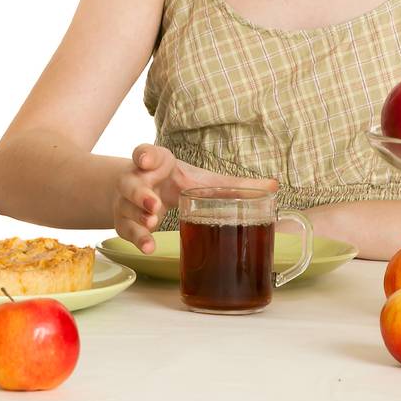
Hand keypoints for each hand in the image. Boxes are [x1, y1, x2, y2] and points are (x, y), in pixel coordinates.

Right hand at [112, 144, 279, 253]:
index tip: (147, 161)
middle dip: (141, 194)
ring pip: (125, 208)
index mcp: (156, 163)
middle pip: (131, 182)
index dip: (145, 156)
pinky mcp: (125, 221)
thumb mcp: (202, 181)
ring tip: (152, 225)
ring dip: (137, 218)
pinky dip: (136, 239)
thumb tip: (275, 187)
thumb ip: (235, 186)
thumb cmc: (176, 183)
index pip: (144, 153)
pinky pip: (126, 230)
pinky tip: (148, 247)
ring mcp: (127, 201)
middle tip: (155, 206)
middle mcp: (137, 180)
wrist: (146, 193)